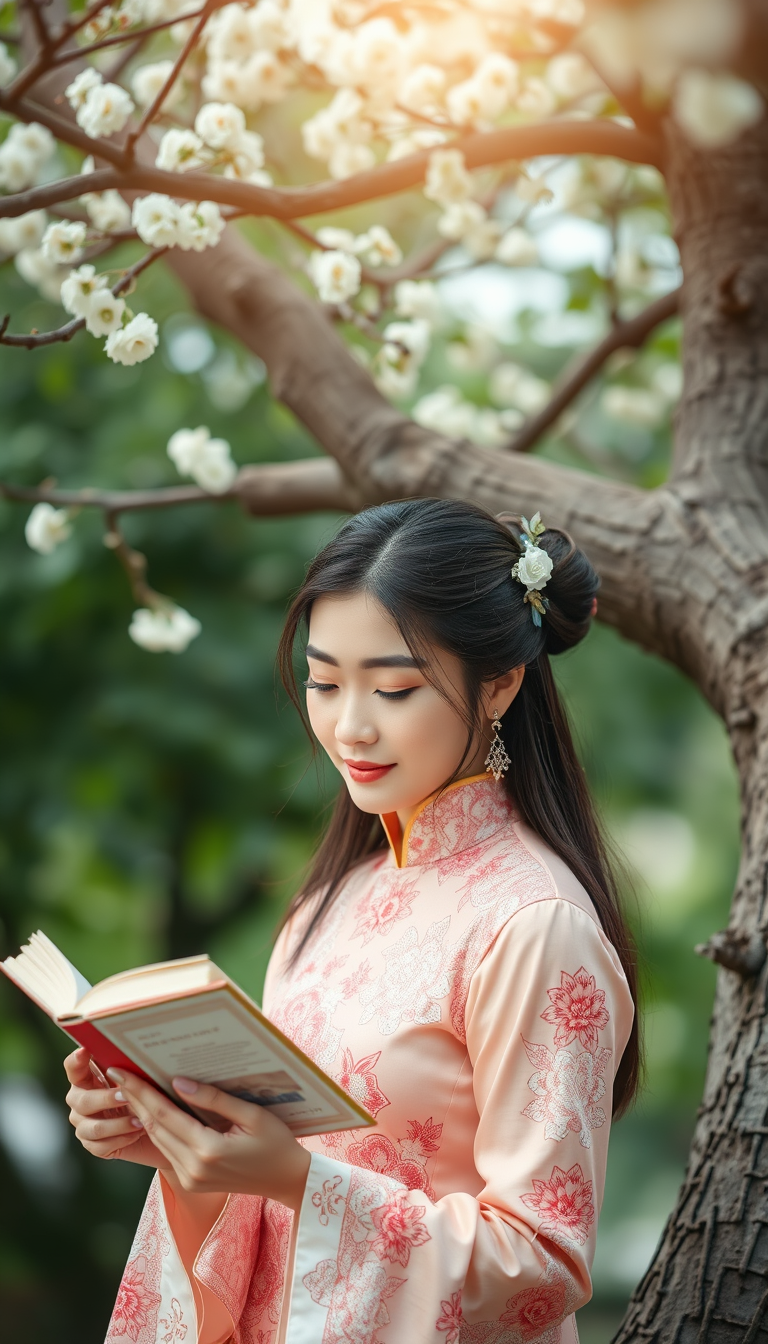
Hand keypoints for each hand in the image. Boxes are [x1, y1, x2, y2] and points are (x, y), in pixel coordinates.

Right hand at [64, 1048, 170, 1168]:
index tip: (85, 1050)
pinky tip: (135, 1134)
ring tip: (140, 1121)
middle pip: (82, 1101)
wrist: (152, 1127)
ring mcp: (83, 1125)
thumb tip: (135, 1055)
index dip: (76, 1060)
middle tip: (127, 1096)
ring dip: (118, 1124)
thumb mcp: (136, 1080)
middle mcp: (79, 1102)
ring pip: (94, 1127)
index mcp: (87, 1080)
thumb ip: (128, 1070)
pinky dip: (121, 1139)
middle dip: (105, 1099)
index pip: (73, 1068)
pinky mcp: (92, 1145)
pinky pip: (101, 1146)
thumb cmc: (142, 1095)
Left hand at [107, 1069, 311, 1212]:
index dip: (140, 1091)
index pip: (164, 1115)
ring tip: (127, 1088)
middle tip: (116, 1073)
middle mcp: (192, 1168)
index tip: (120, 1072)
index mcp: (208, 1150)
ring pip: (157, 1140)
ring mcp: (189, 1179)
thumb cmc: (276, 1142)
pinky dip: (156, 1129)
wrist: (286, 1180)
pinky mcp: (190, 1182)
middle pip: (153, 1127)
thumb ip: (214, 1099)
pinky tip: (149, 1111)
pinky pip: (167, 1151)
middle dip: (134, 1099)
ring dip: (140, 1113)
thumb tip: (178, 1082)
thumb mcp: (252, 1115)